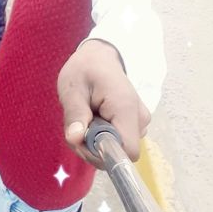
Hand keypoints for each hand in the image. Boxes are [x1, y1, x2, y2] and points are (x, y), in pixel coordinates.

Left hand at [57, 39, 149, 166]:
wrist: (100, 57)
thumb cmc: (85, 69)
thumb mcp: (73, 88)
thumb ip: (75, 114)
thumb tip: (75, 139)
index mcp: (125, 108)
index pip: (126, 151)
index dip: (101, 153)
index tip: (82, 139)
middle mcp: (139, 119)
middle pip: (118, 152)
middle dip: (92, 147)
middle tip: (77, 125)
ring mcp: (140, 122)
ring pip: (116, 148)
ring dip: (94, 141)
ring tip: (85, 117)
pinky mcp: (134, 125)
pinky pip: (117, 141)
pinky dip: (100, 137)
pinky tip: (92, 119)